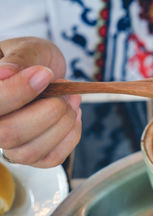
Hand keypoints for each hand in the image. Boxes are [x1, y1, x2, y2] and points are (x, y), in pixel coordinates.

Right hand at [0, 37, 81, 167]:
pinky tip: (74, 115)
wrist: (45, 72)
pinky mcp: (34, 155)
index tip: (45, 75)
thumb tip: (4, 74)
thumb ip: (18, 60)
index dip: (18, 92)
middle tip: (64, 88)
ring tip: (72, 99)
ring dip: (63, 124)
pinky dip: (71, 136)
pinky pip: (52, 158)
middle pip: (10, 134)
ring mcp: (11, 145)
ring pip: (31, 151)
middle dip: (48, 111)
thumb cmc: (32, 59)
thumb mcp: (27, 49)